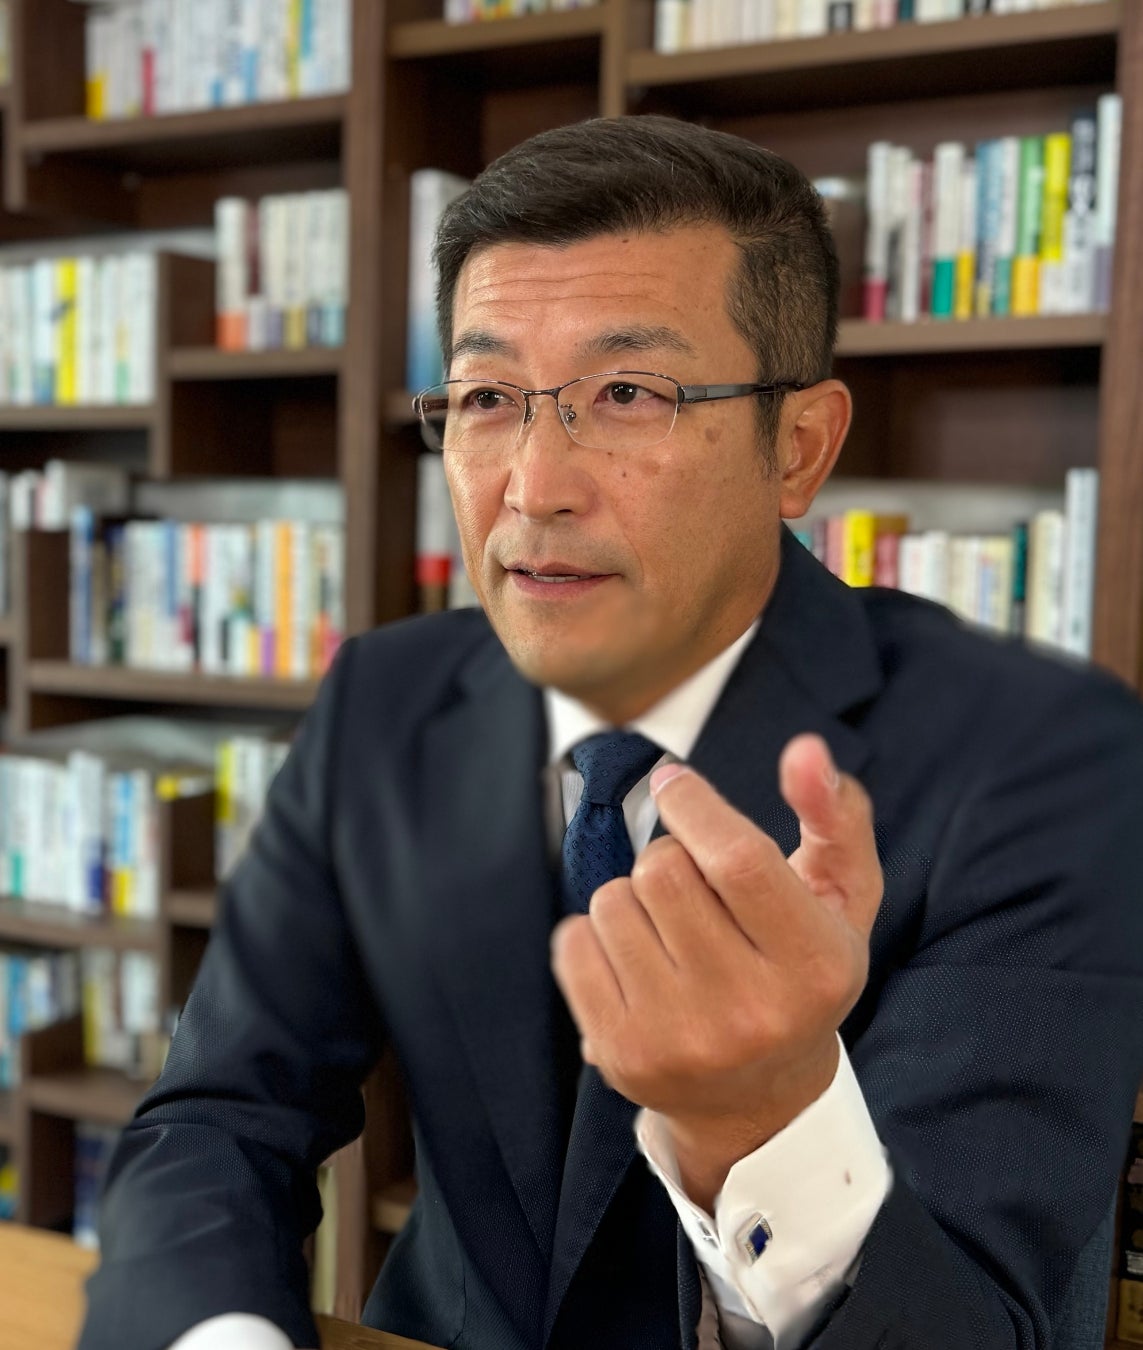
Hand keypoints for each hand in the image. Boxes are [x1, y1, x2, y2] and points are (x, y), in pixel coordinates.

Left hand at [550, 734, 882, 1208]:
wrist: (760, 1099)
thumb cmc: (801, 972)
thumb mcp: (841, 896)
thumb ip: (834, 815)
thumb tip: (805, 749)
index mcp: (815, 966)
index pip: (737, 858)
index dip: (694, 804)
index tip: (673, 781)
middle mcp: (751, 1012)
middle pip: (664, 871)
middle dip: (669, 856)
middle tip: (692, 886)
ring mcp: (680, 1040)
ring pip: (612, 902)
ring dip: (631, 897)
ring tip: (668, 931)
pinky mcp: (621, 1055)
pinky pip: (571, 945)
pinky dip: (592, 934)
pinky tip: (633, 958)